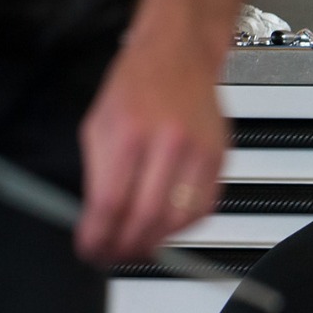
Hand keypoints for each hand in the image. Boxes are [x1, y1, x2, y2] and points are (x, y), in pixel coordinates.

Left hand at [74, 36, 225, 264]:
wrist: (178, 56)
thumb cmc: (136, 86)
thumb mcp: (98, 125)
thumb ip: (99, 174)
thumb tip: (99, 222)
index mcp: (128, 134)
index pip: (110, 203)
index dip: (99, 236)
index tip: (91, 250)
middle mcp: (167, 144)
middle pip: (147, 218)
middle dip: (127, 247)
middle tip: (114, 257)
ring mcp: (199, 153)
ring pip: (179, 220)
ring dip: (157, 242)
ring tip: (139, 247)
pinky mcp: (220, 160)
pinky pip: (204, 208)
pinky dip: (184, 227)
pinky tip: (167, 227)